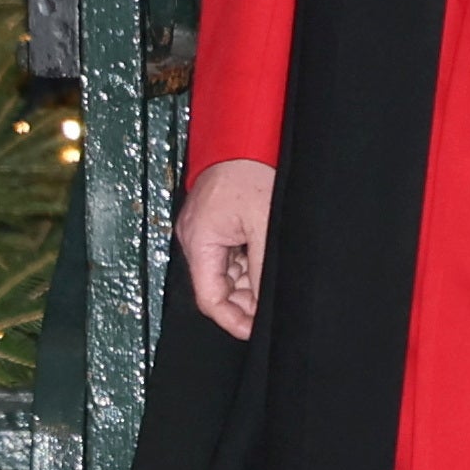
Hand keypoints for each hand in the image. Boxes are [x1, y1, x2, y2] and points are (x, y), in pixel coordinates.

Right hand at [177, 158, 274, 340]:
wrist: (248, 138)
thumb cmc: (252, 173)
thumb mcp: (264, 227)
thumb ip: (262, 268)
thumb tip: (266, 302)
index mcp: (199, 241)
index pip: (209, 298)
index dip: (232, 319)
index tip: (254, 331)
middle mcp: (195, 238)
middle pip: (217, 286)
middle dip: (244, 302)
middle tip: (271, 311)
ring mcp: (204, 230)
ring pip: (226, 271)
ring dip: (249, 283)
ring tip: (274, 287)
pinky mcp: (216, 222)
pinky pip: (229, 254)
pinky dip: (247, 265)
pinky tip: (267, 266)